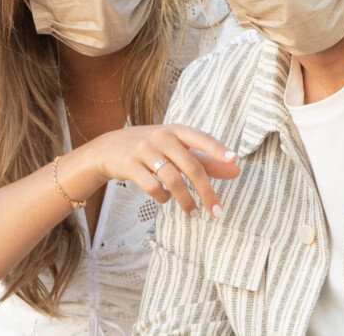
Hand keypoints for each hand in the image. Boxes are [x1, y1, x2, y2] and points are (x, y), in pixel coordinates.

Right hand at [88, 123, 239, 217]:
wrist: (107, 149)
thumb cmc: (148, 148)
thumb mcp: (174, 149)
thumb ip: (204, 159)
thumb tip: (236, 169)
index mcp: (174, 130)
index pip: (200, 137)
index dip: (217, 148)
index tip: (234, 160)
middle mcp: (160, 136)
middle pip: (190, 165)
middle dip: (206, 191)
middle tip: (217, 211)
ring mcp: (144, 149)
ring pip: (173, 179)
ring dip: (186, 200)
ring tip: (193, 213)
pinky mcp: (130, 164)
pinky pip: (152, 186)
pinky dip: (163, 197)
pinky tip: (165, 199)